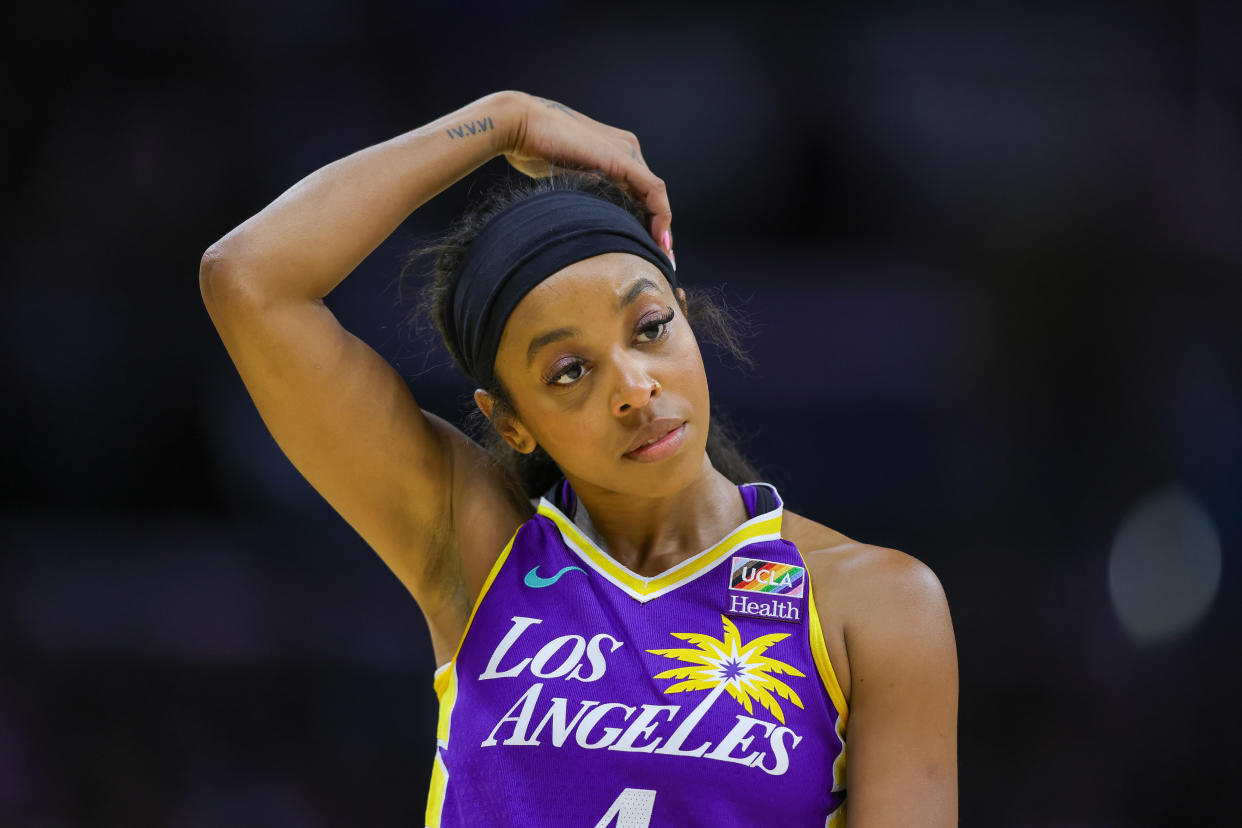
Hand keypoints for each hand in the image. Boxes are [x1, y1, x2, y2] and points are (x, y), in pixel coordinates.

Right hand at [500, 92, 672, 255]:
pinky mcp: (622, 159)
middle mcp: (626, 150)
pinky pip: (653, 190)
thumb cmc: (533, 151)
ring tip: (662, 256)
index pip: (640, 193)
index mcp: (615, 153)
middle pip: (650, 196)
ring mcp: (626, 152)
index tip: (646, 250)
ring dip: (662, 227)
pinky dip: (660, 215)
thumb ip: (585, 194)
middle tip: (660, 260)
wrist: (521, 125)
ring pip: (655, 195)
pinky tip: (658, 239)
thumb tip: (586, 224)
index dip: (647, 223)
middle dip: (656, 230)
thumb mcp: (568, 179)